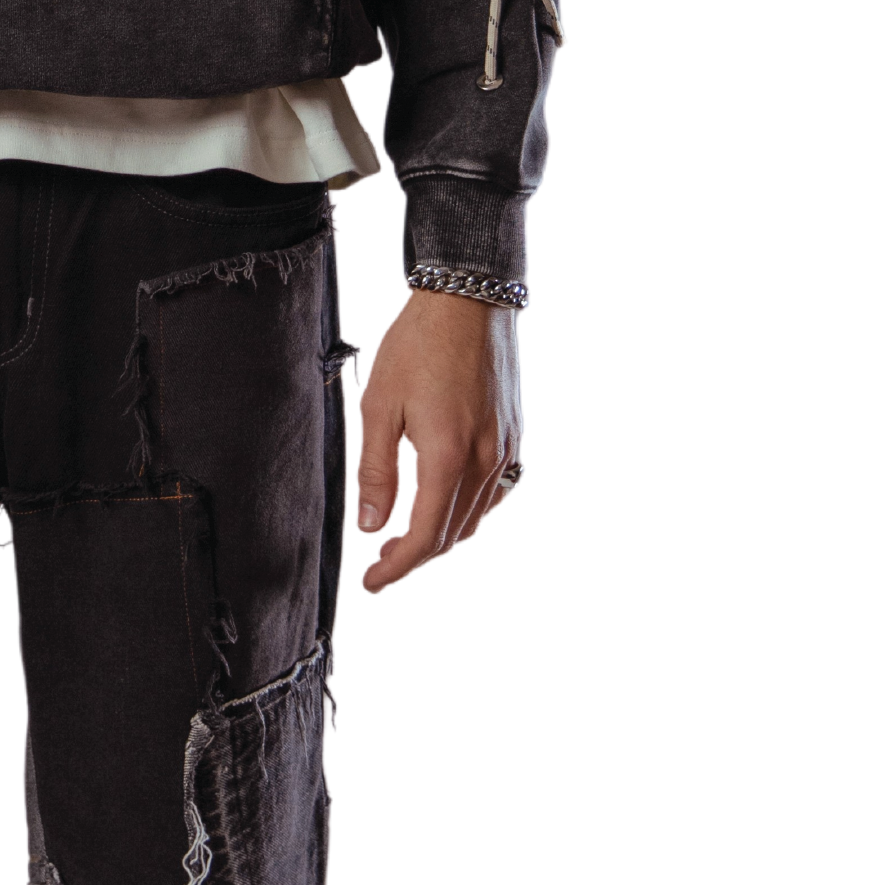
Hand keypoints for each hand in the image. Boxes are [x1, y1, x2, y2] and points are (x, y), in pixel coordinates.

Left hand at [353, 289, 525, 593]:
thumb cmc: (418, 344)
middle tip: (380, 568)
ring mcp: (506, 450)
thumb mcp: (378, 405)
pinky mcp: (515, 436)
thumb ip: (375, 471)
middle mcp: (485, 461)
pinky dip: (471, 515)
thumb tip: (371, 527)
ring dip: (442, 540)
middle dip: (414, 560)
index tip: (371, 585)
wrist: (469, 299)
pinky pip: (497, 495)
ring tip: (406, 544)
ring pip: (476, 520)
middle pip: (451, 536)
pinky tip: (448, 509)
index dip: (396, 570)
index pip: (424, 537)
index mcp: (447, 456)